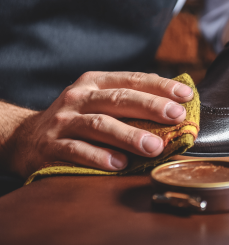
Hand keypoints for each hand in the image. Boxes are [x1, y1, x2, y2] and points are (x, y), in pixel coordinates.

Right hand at [4, 72, 192, 177]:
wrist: (25, 137)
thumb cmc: (77, 118)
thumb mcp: (99, 101)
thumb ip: (131, 101)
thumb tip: (177, 105)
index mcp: (95, 83)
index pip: (132, 80)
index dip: (161, 87)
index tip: (186, 95)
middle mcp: (79, 97)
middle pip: (119, 99)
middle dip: (151, 107)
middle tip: (176, 116)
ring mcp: (64, 121)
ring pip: (100, 125)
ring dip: (129, 135)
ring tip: (154, 146)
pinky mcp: (51, 146)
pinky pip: (77, 150)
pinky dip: (99, 156)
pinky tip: (119, 164)